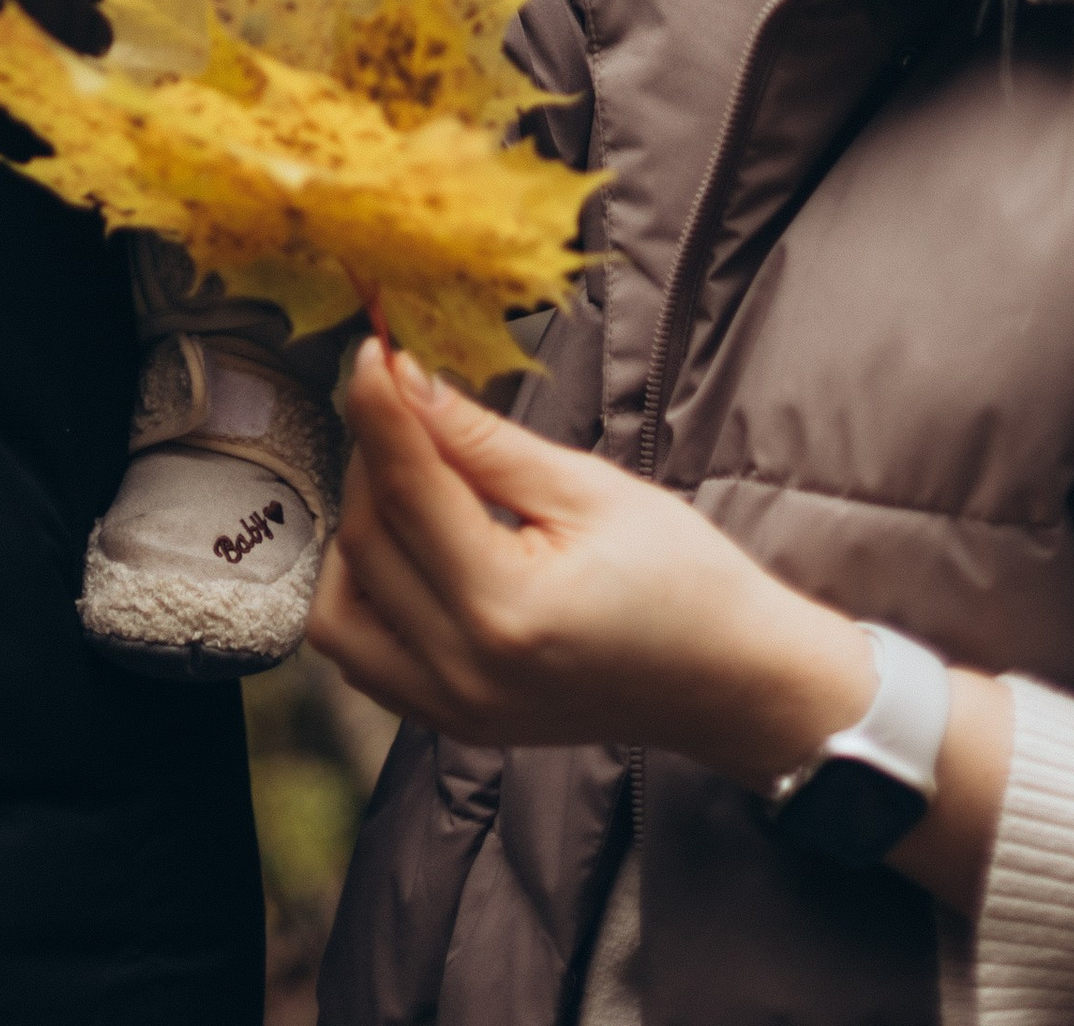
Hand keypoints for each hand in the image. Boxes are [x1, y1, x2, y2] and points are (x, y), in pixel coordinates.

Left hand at [311, 346, 1009, 914]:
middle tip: (410, 404)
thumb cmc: (685, 581)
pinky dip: (366, 591)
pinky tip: (411, 546)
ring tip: (414, 480)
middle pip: (367, 541)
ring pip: (342, 606)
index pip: (406, 489)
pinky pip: (364, 653)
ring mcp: (451, 711)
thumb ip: (486, 441)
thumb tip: (408, 383)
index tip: (369, 352)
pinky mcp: (450, 722)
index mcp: (506, 610)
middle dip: (374, 456)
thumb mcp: (590, 488)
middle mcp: (463, 673)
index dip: (380, 408)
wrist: (730, 682)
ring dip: (360, 529)